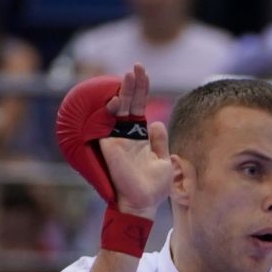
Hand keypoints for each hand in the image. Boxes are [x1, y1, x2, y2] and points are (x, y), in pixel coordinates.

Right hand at [98, 64, 171, 217]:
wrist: (144, 203)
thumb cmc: (154, 187)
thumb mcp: (163, 161)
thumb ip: (159, 142)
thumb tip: (156, 122)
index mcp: (140, 136)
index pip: (139, 108)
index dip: (142, 90)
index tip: (144, 73)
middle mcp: (127, 135)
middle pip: (129, 104)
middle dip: (133, 85)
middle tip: (137, 67)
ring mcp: (117, 139)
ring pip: (119, 110)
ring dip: (124, 93)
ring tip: (131, 75)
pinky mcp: (110, 146)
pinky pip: (108, 125)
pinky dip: (113, 112)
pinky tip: (119, 99)